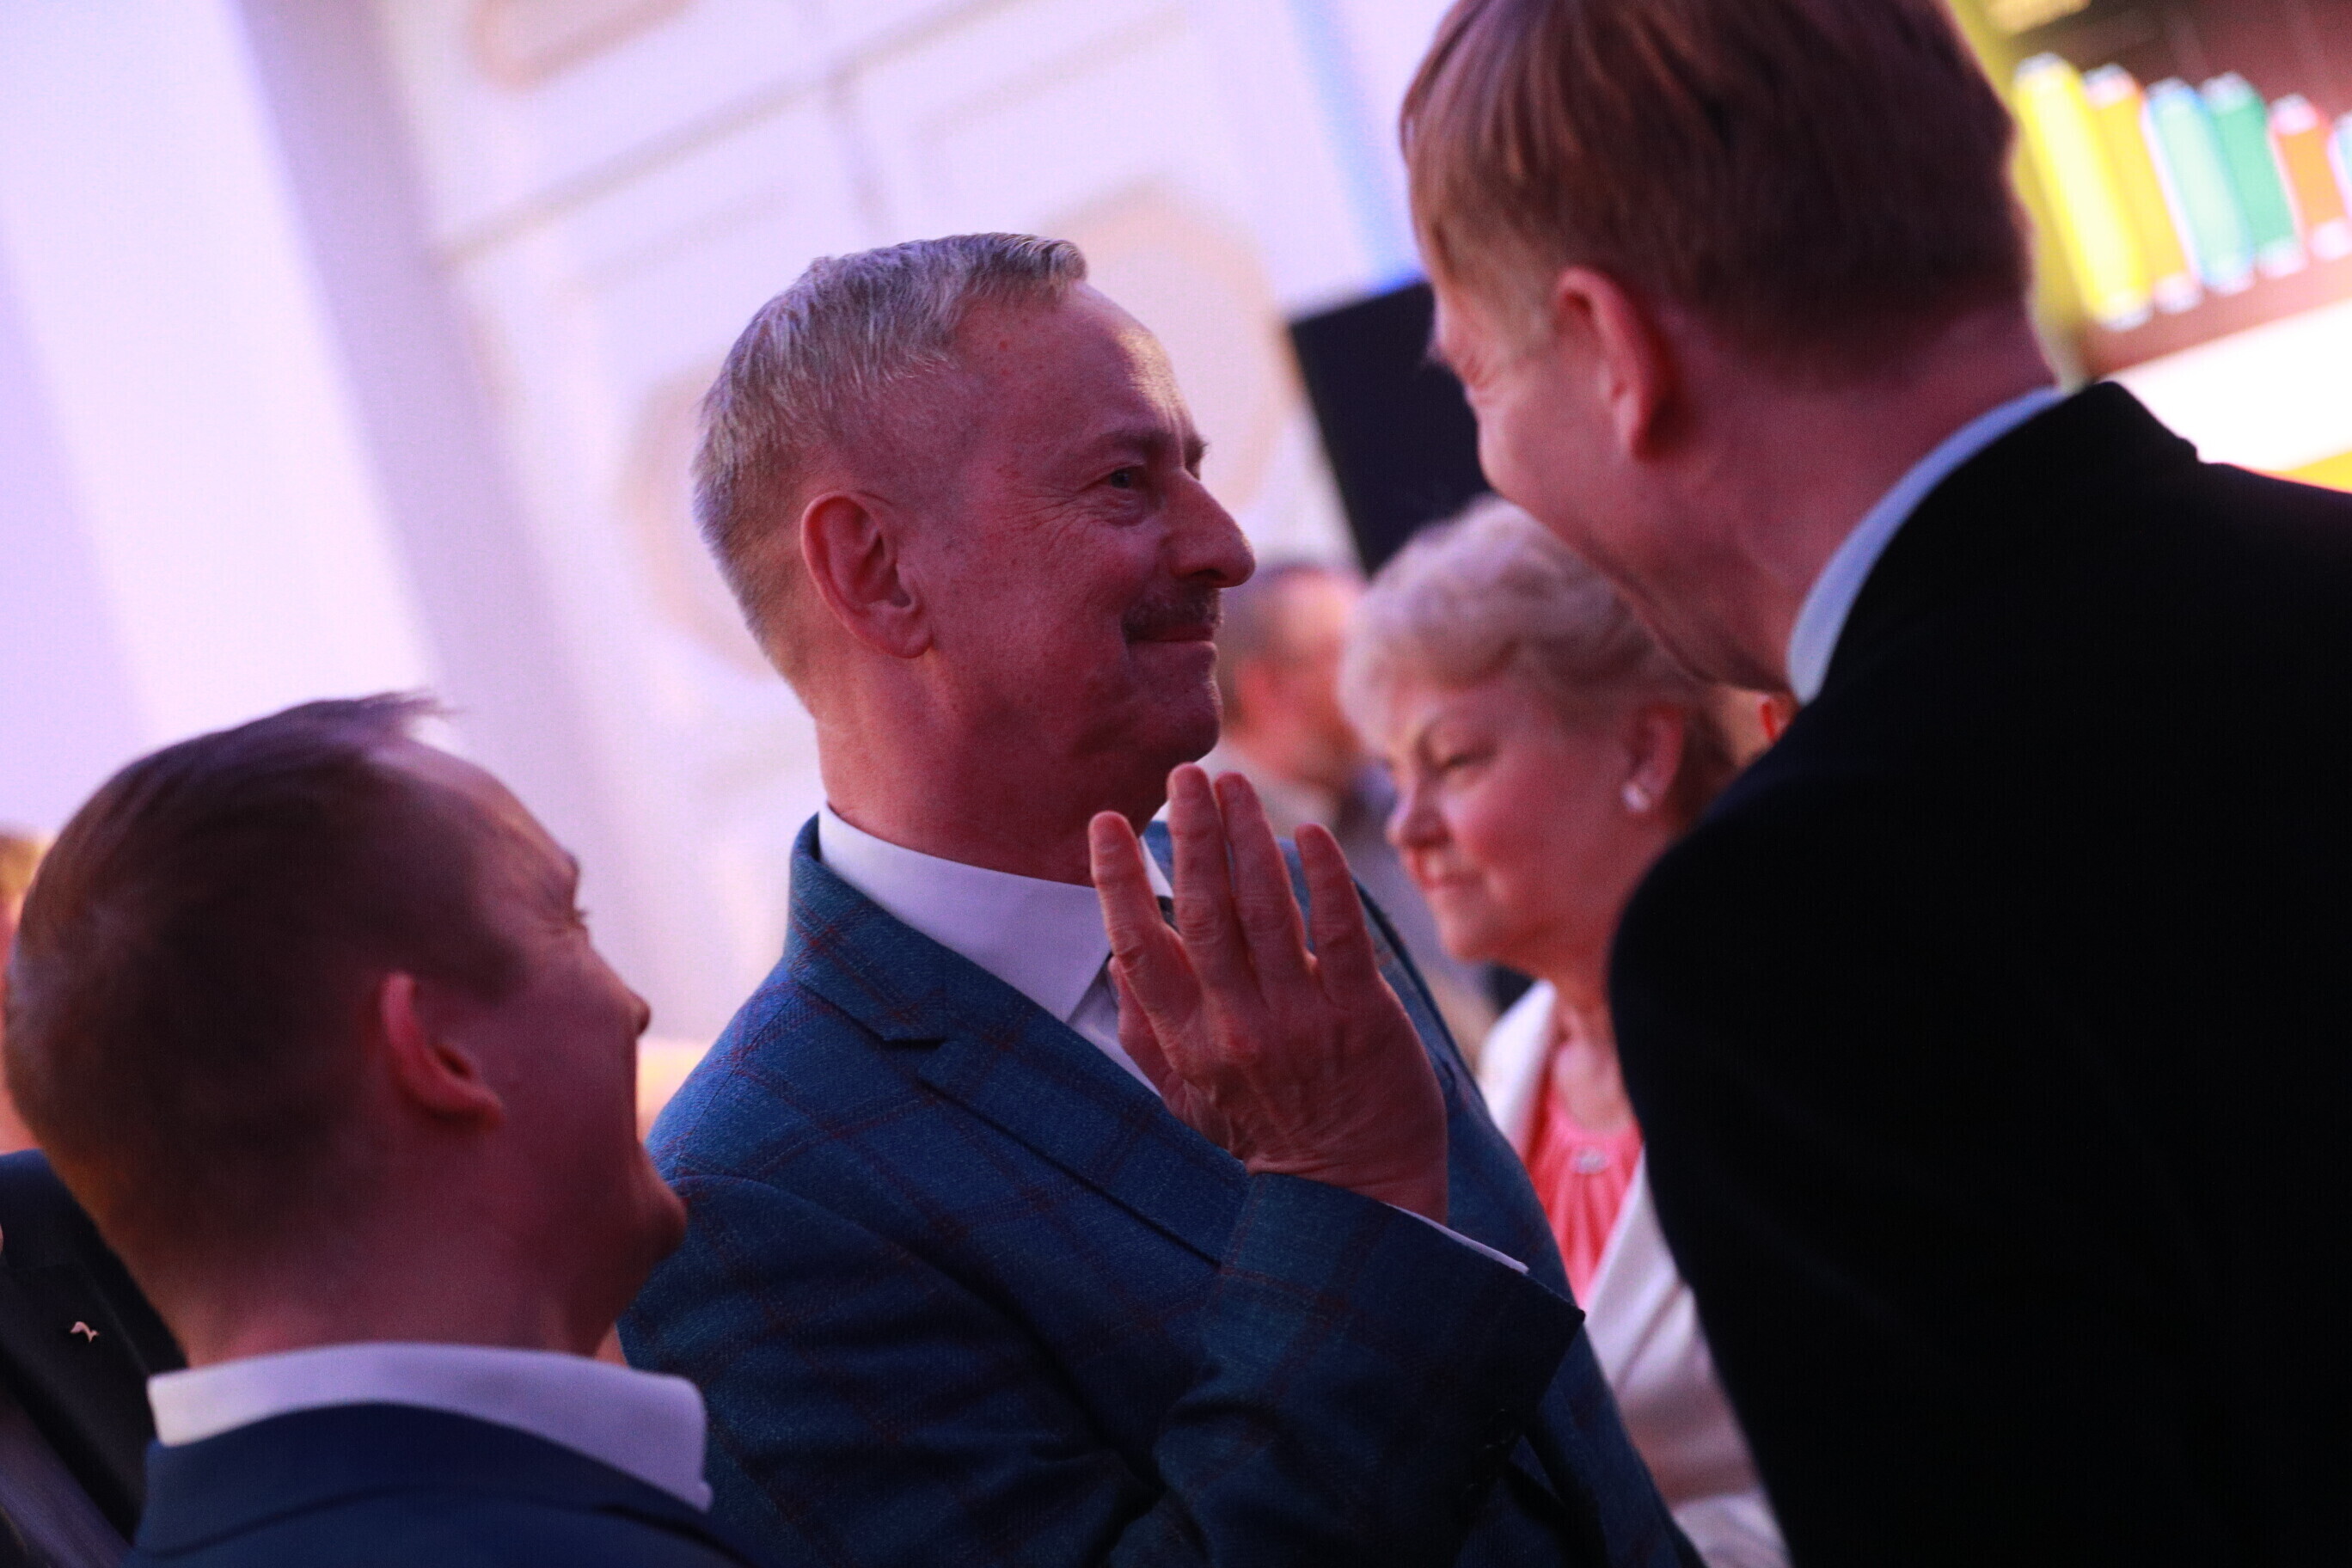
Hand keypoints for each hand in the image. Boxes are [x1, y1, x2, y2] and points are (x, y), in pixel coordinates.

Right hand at [1088, 765, 1448, 1221]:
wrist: (1359, 1192)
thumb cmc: (1267, 1136)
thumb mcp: (1187, 1098)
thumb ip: (1147, 1031)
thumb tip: (1115, 956)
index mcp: (1187, 1043)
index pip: (1137, 948)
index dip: (1117, 881)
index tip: (1106, 822)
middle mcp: (1237, 1028)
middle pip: (1203, 910)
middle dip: (1191, 832)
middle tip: (1185, 774)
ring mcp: (1301, 1020)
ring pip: (1266, 909)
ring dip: (1248, 836)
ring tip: (1235, 783)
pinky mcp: (1363, 1015)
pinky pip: (1337, 933)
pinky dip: (1322, 878)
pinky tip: (1308, 832)